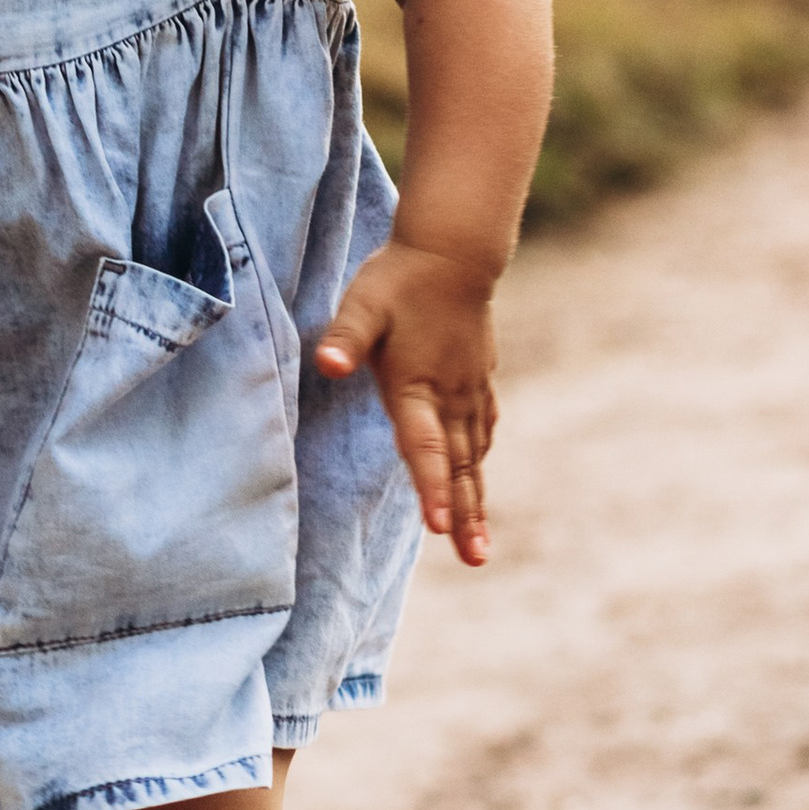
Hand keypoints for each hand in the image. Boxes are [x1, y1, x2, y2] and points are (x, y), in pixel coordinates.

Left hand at [314, 237, 499, 567]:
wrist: (453, 250)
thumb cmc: (399, 278)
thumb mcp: (363, 303)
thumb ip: (346, 338)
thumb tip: (327, 364)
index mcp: (418, 384)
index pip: (425, 445)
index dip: (431, 487)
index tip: (442, 527)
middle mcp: (449, 395)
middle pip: (457, 465)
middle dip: (465, 514)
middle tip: (475, 559)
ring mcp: (469, 388)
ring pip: (473, 454)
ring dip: (476, 499)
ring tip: (480, 544)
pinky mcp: (478, 378)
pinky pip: (481, 430)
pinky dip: (479, 460)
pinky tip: (478, 473)